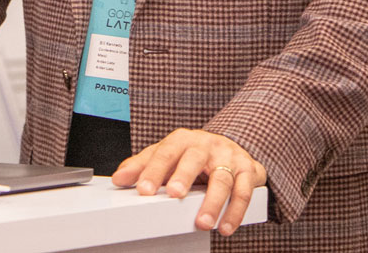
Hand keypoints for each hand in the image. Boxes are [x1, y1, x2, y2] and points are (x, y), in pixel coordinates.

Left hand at [111, 128, 265, 236]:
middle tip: (174, 194)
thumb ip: (143, 165)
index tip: (143, 189)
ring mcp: (229, 156)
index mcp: (183, 140)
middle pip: (194, 158)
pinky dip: (236, 211)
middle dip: (184, 176)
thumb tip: (119, 178)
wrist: (232, 147)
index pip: (165, 152)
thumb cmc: (194, 156)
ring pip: (222, 178)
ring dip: (213, 202)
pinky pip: (244, 191)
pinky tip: (225, 227)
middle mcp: (206, 145)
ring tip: (202, 223)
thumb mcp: (168, 155)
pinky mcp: (248, 170)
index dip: (154, 170)